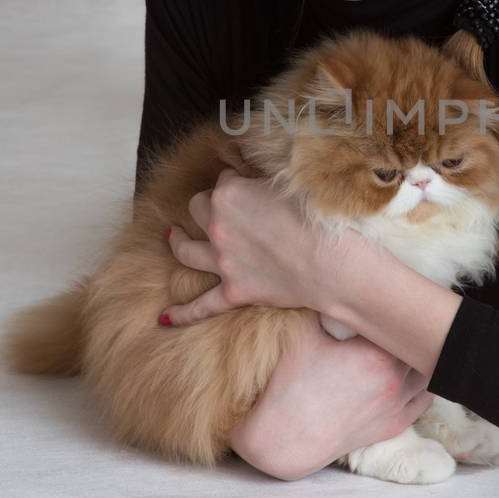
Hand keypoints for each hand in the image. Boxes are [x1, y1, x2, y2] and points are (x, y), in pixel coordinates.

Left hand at [160, 169, 354, 327]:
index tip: (251, 187)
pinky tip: (165, 318)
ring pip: (186, 250)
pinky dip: (183, 313)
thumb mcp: (290, 182)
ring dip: (177, 241)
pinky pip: (202, 305)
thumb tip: (255, 178)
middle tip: (219, 207)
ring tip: (172, 236)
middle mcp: (218, 227)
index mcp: (230, 194)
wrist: (333, 264)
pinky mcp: (234, 291)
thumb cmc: (319, 219)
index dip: (238, 183)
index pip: (224, 180)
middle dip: (207, 205)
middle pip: (199, 208)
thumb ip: (263, 179)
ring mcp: (223, 262)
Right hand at [228, 314, 434, 480]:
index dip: (403, 311)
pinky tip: (414, 375)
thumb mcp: (304, 335)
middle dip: (415, 333)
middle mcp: (395, 379)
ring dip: (423, 360)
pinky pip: (424, 402)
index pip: (405, 323)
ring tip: (413, 346)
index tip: (396, 301)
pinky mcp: (393, 426)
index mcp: (377, 353)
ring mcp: (397, 405)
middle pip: (422, 348)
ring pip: (429, 375)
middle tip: (406, 320)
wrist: (286, 437)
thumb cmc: (291, 384)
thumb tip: (329, 285)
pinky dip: (423, 386)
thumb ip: (322, 307)